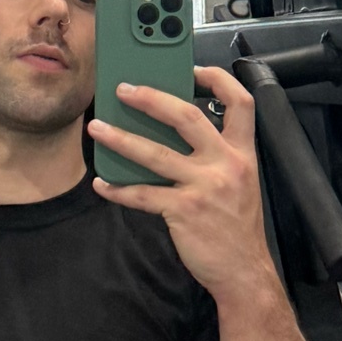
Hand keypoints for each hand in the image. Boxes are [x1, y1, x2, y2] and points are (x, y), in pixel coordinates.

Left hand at [88, 66, 277, 308]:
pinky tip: (102, 184)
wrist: (244, 272)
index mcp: (242, 152)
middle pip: (187, 116)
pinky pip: (143, 195)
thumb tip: (168, 128)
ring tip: (97, 128)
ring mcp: (205, 187)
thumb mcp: (239, 181)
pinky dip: (119, 189)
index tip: (192, 68)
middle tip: (124, 90)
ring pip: (155, 153)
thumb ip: (216, 153)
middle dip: (151, 98)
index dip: (217, 79)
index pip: (240, 102)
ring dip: (121, 139)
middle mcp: (226, 164)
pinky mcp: (184, 211)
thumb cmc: (236, 224)